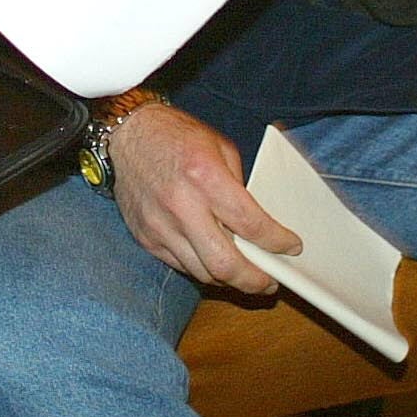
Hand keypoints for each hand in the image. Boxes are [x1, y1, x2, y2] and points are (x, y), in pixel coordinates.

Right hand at [108, 104, 299, 293]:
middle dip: (254, 280)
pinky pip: (180, 266)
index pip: (250, 224)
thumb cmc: (175, 135)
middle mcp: (181, 205)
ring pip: (202, 273)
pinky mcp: (146, 237)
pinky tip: (213, 261)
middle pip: (225, 264)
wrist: (126, 134)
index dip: (276, 242)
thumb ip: (239, 186)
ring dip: (229, 280)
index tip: (290, 247)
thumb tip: (258, 223)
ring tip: (245, 275)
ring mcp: (160, 226)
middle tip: (269, 281)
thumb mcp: (219, 147)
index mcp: (204, 176)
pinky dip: (202, 269)